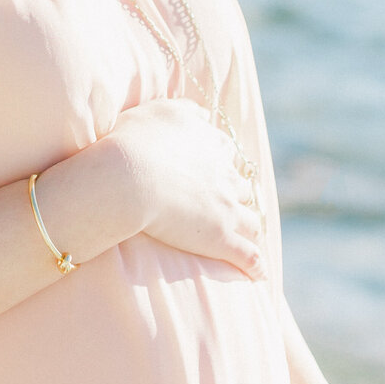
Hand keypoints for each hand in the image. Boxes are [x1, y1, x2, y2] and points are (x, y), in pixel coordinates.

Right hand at [108, 96, 266, 280]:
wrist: (128, 177)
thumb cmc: (134, 140)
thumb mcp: (161, 110)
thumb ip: (185, 109)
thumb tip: (202, 112)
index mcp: (210, 143)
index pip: (225, 152)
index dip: (221, 163)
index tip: (215, 170)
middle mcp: (224, 173)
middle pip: (241, 186)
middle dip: (238, 194)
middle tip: (229, 204)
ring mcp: (226, 207)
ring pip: (250, 220)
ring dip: (249, 227)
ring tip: (245, 237)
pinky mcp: (221, 238)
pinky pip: (248, 256)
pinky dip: (255, 265)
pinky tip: (256, 274)